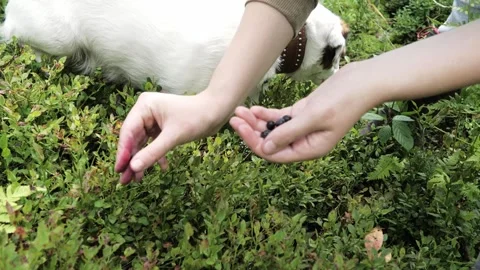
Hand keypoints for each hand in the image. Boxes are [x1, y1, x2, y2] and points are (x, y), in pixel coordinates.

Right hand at [115, 91, 227, 183]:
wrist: (217, 111)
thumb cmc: (196, 118)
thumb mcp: (173, 137)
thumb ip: (153, 152)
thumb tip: (133, 168)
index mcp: (144, 106)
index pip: (128, 132)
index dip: (123, 153)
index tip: (119, 170)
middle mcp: (146, 110)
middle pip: (133, 139)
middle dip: (131, 160)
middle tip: (125, 181)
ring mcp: (153, 119)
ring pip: (142, 143)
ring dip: (142, 160)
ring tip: (137, 180)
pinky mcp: (162, 126)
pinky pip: (154, 143)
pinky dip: (156, 155)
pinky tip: (161, 168)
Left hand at [230, 63, 382, 162]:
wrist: (361, 82)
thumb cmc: (343, 100)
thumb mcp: (313, 117)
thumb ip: (288, 133)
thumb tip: (264, 149)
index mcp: (309, 149)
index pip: (275, 153)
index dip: (254, 142)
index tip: (239, 128)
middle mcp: (304, 142)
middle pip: (271, 142)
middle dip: (251, 131)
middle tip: (234, 118)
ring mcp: (303, 128)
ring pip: (273, 129)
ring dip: (256, 122)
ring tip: (239, 111)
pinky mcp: (302, 114)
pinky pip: (280, 118)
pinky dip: (267, 115)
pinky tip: (253, 108)